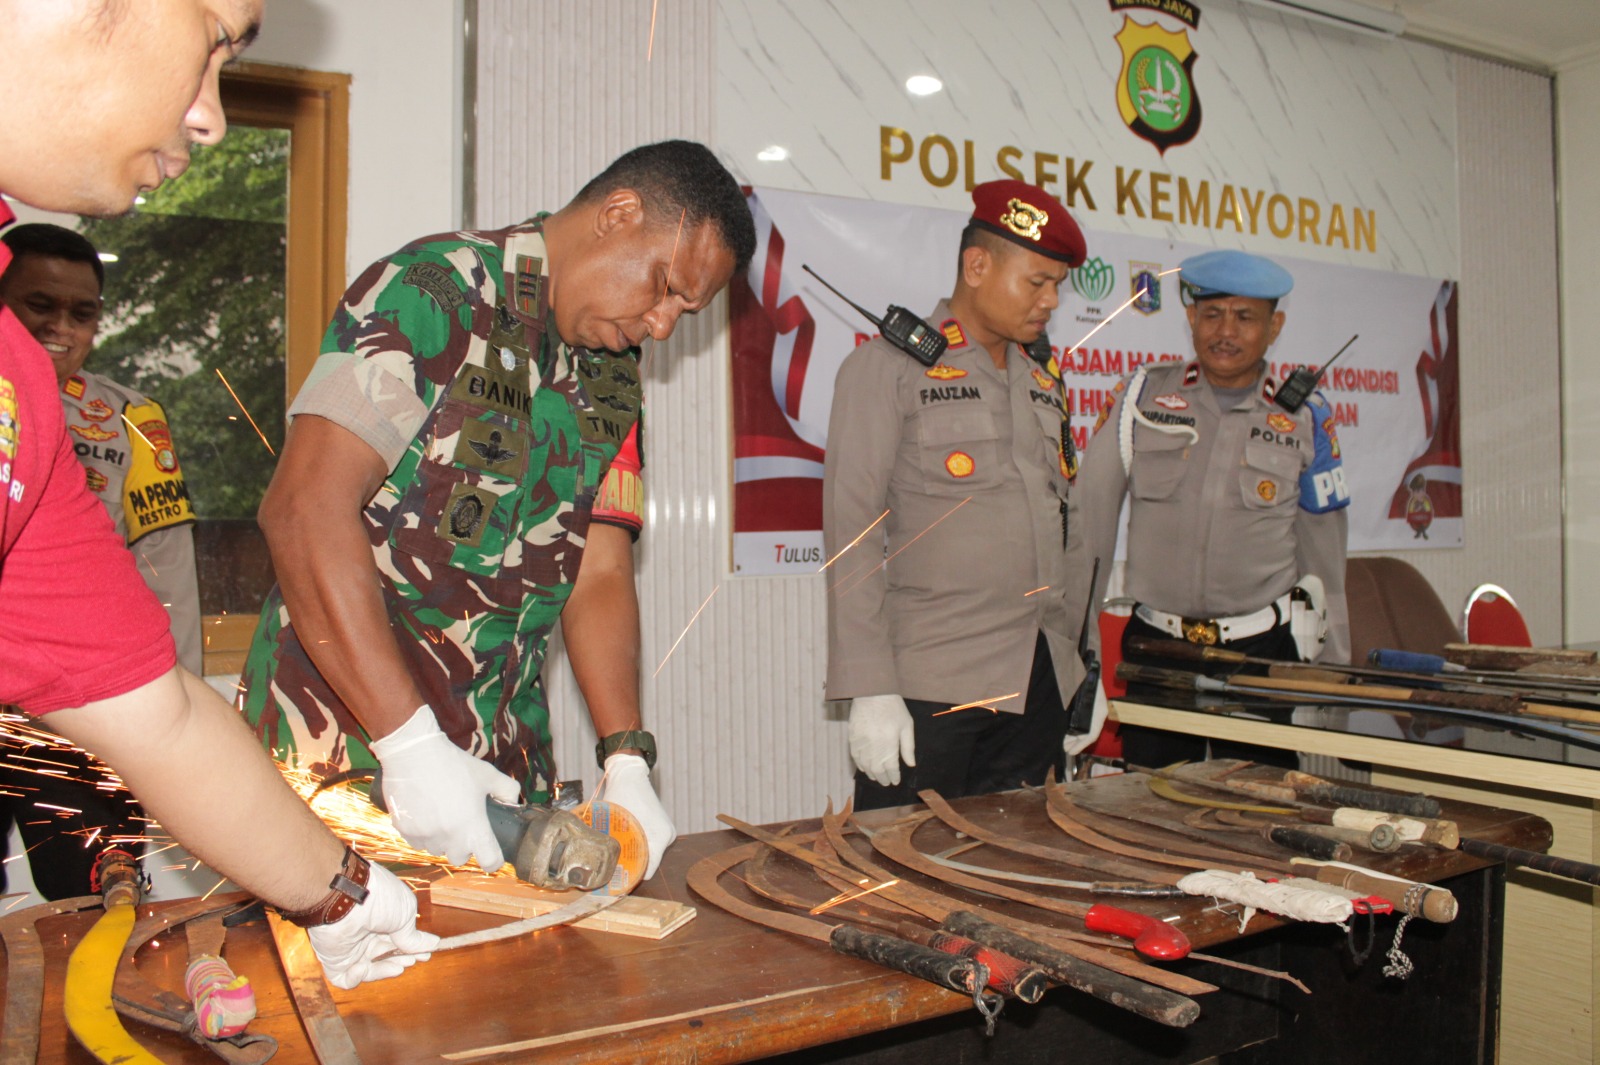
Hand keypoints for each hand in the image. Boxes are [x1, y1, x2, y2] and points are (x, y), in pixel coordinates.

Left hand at [307, 862, 439, 988]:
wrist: (345, 899)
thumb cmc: (378, 899)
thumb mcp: (405, 915)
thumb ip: (413, 936)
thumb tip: (432, 945)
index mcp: (381, 917)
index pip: (397, 937)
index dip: (411, 947)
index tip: (426, 954)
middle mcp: (365, 932)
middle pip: (385, 954)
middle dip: (400, 958)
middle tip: (413, 961)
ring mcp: (349, 947)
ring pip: (369, 969)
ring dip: (384, 970)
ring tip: (399, 967)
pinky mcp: (334, 960)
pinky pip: (344, 978)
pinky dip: (355, 978)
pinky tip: (363, 967)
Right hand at [369, 704, 519, 870]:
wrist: (414, 753)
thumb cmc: (454, 764)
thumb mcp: (487, 774)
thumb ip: (507, 790)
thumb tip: (513, 803)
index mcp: (473, 826)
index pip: (490, 861)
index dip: (494, 859)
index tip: (491, 853)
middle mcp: (449, 836)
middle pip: (460, 858)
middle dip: (463, 847)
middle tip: (462, 825)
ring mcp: (425, 836)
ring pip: (436, 850)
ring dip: (441, 840)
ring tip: (441, 815)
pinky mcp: (405, 831)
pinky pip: (417, 842)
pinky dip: (421, 834)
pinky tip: (423, 813)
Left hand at [598, 753, 675, 879]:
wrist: (630, 774)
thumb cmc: (621, 795)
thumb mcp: (611, 820)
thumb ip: (606, 840)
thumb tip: (594, 860)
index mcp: (660, 837)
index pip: (648, 870)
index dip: (631, 878)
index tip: (615, 882)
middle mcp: (667, 836)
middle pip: (649, 862)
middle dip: (631, 867)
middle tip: (611, 871)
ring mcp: (667, 831)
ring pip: (650, 853)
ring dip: (635, 856)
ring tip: (616, 858)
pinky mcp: (663, 827)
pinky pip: (651, 844)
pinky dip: (640, 846)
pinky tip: (625, 845)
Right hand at [849, 694, 914, 786]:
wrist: (872, 692)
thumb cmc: (892, 708)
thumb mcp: (906, 725)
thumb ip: (908, 747)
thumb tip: (910, 764)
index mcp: (889, 745)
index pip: (891, 768)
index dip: (894, 776)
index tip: (895, 781)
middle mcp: (873, 747)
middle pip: (877, 770)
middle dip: (882, 778)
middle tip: (886, 783)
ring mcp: (861, 743)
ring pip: (865, 766)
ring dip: (871, 774)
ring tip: (876, 777)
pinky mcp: (852, 738)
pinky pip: (855, 757)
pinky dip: (860, 765)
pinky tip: (863, 767)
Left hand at [1063, 676, 1107, 758]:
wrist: (1088, 667)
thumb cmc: (1086, 678)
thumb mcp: (1084, 692)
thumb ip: (1079, 705)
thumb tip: (1068, 725)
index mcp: (1099, 712)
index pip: (1092, 734)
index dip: (1081, 745)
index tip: (1070, 751)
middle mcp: (1098, 714)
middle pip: (1088, 734)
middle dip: (1076, 743)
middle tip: (1064, 749)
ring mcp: (1094, 712)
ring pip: (1085, 730)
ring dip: (1075, 738)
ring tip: (1064, 744)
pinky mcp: (1088, 709)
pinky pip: (1083, 724)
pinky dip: (1075, 730)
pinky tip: (1066, 733)